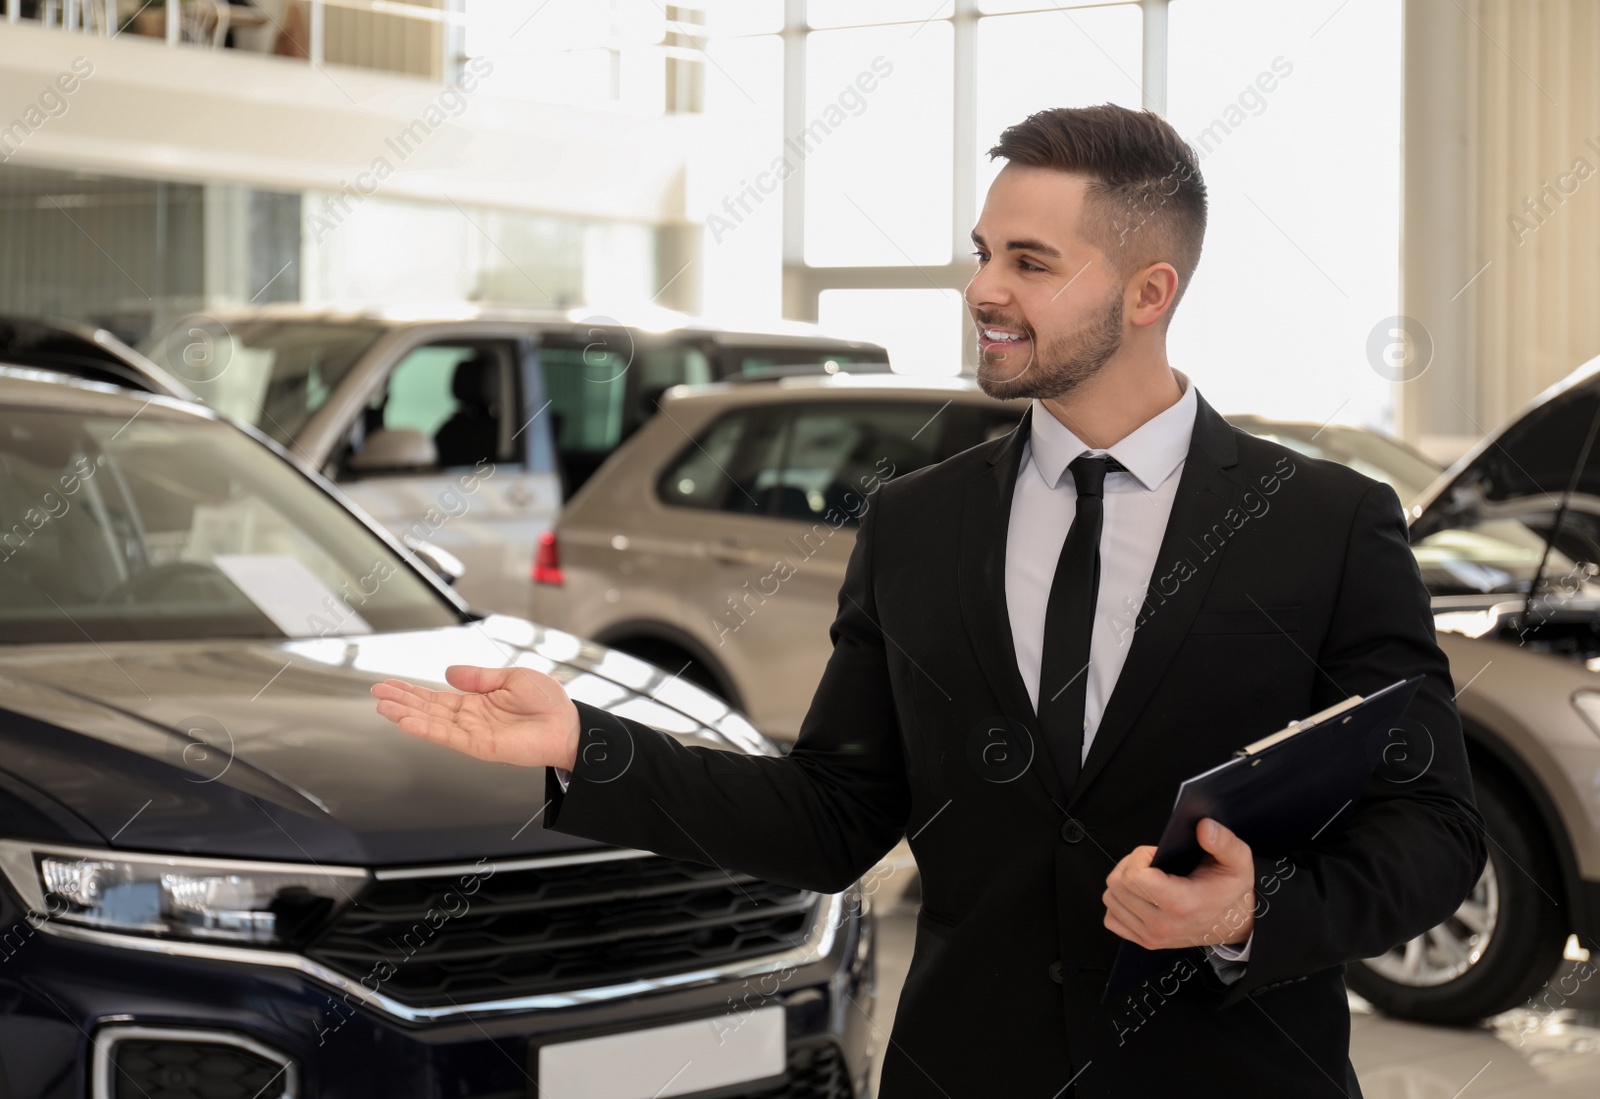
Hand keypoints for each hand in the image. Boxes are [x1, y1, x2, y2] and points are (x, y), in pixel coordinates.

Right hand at [370, 665, 580, 769]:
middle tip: (377, 692)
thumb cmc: (548, 702)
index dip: (413, 691)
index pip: (437, 697)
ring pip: (432, 723)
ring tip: (383, 706)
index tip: (390, 684)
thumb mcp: (511, 677)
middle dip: (402, 700)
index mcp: (478, 702)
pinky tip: (407, 722)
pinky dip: (426, 730)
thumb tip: (449, 672)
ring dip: (407, 714)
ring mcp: (473, 733)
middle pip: (428, 708)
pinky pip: (448, 737)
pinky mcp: (480, 745)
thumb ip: (478, 677)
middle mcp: (471, 718)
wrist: (568, 724)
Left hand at [1102, 818, 1254, 950]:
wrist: (1235, 924)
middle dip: (1129, 865)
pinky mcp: (1145, 941)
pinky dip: (1119, 904)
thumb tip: (1203, 826)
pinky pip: (1111, 919)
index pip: (1134, 877)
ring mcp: (1152, 936)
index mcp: (1182, 904)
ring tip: (1145, 877)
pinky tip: (1138, 895)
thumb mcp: (1237, 861)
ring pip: (1111, 900)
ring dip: (1122, 882)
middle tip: (1150, 863)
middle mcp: (1163, 924)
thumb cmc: (1231, 891)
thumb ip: (1222, 841)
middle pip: (1117, 885)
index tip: (1155, 854)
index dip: (1139, 856)